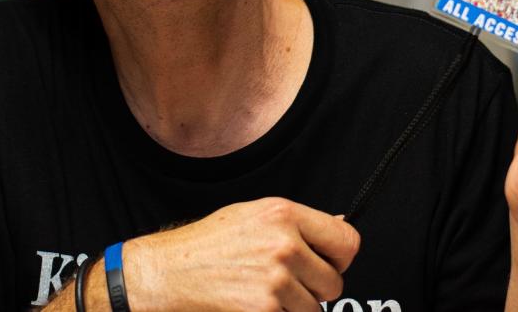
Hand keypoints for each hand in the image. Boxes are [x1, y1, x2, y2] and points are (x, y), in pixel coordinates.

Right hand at [122, 197, 360, 310]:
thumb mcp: (254, 215)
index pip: (347, 241)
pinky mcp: (264, 311)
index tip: (327, 263)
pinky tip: (254, 305)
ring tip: (264, 293)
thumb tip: (341, 227)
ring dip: (295, 308)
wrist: (170, 272)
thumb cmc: (209, 243)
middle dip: (315, 288)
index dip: (339, 257)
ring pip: (314, 309)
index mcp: (284, 214)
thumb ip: (298, 223)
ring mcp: (275, 281)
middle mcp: (284, 245)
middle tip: (287, 282)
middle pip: (334, 282)